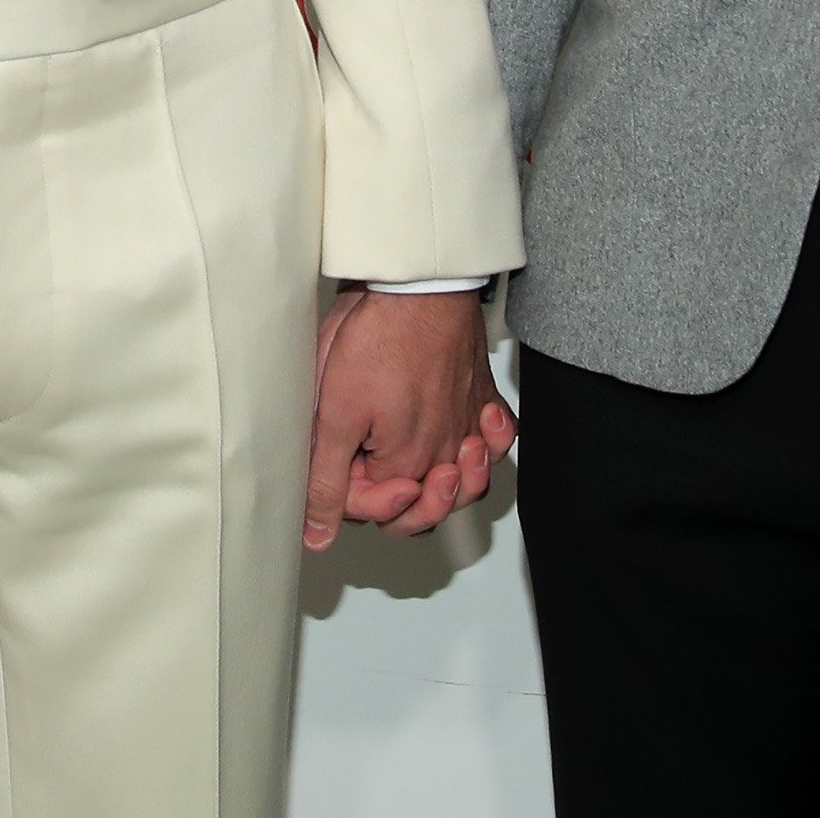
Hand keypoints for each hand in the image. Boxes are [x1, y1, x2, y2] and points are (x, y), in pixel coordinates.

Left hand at [301, 288, 515, 549]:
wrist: (418, 285)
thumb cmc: (378, 339)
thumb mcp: (334, 415)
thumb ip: (326, 480)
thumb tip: (318, 535)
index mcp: (406, 463)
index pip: (381, 511)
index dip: (352, 500)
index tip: (342, 467)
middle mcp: (446, 450)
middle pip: (429, 507)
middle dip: (403, 505)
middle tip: (387, 477)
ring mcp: (469, 424)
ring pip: (469, 481)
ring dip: (454, 483)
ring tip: (436, 466)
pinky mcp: (481, 395)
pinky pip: (501, 436)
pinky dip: (494, 441)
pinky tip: (476, 434)